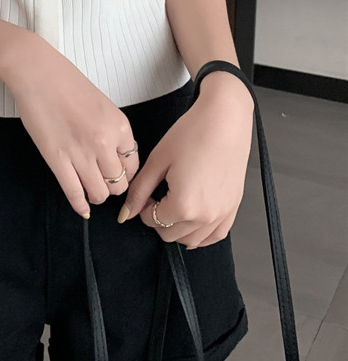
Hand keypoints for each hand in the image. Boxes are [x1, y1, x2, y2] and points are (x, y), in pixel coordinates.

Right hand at [0, 32, 138, 218]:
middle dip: (112, 186)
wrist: (36, 72)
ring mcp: (80, 152)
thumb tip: (113, 156)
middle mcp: (104, 142)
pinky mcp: (57, 159)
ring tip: (89, 189)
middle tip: (101, 181)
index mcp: (119, 125)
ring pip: (100, 193)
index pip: (133, 165)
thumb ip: (111, 130)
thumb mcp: (102, 103)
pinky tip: (81, 208)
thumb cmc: (65, 81)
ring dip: (96, 195)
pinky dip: (79, 205)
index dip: (125, 172)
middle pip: (119, 184)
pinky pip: (74, 193)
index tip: (115, 173)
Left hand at [118, 72, 253, 247]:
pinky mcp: (234, 208)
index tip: (146, 192)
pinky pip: (215, 235)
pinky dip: (201, 233)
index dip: (143, 207)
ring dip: (178, 228)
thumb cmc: (193, 134)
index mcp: (184, 205)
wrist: (225, 120)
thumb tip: (127, 211)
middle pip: (171, 235)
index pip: (153, 221)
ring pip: (192, 240)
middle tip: (157, 195)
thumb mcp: (158, 160)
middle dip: (158, 219)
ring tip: (174, 202)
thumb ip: (140, 190)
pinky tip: (193, 218)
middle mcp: (205, 216)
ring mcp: (222, 214)